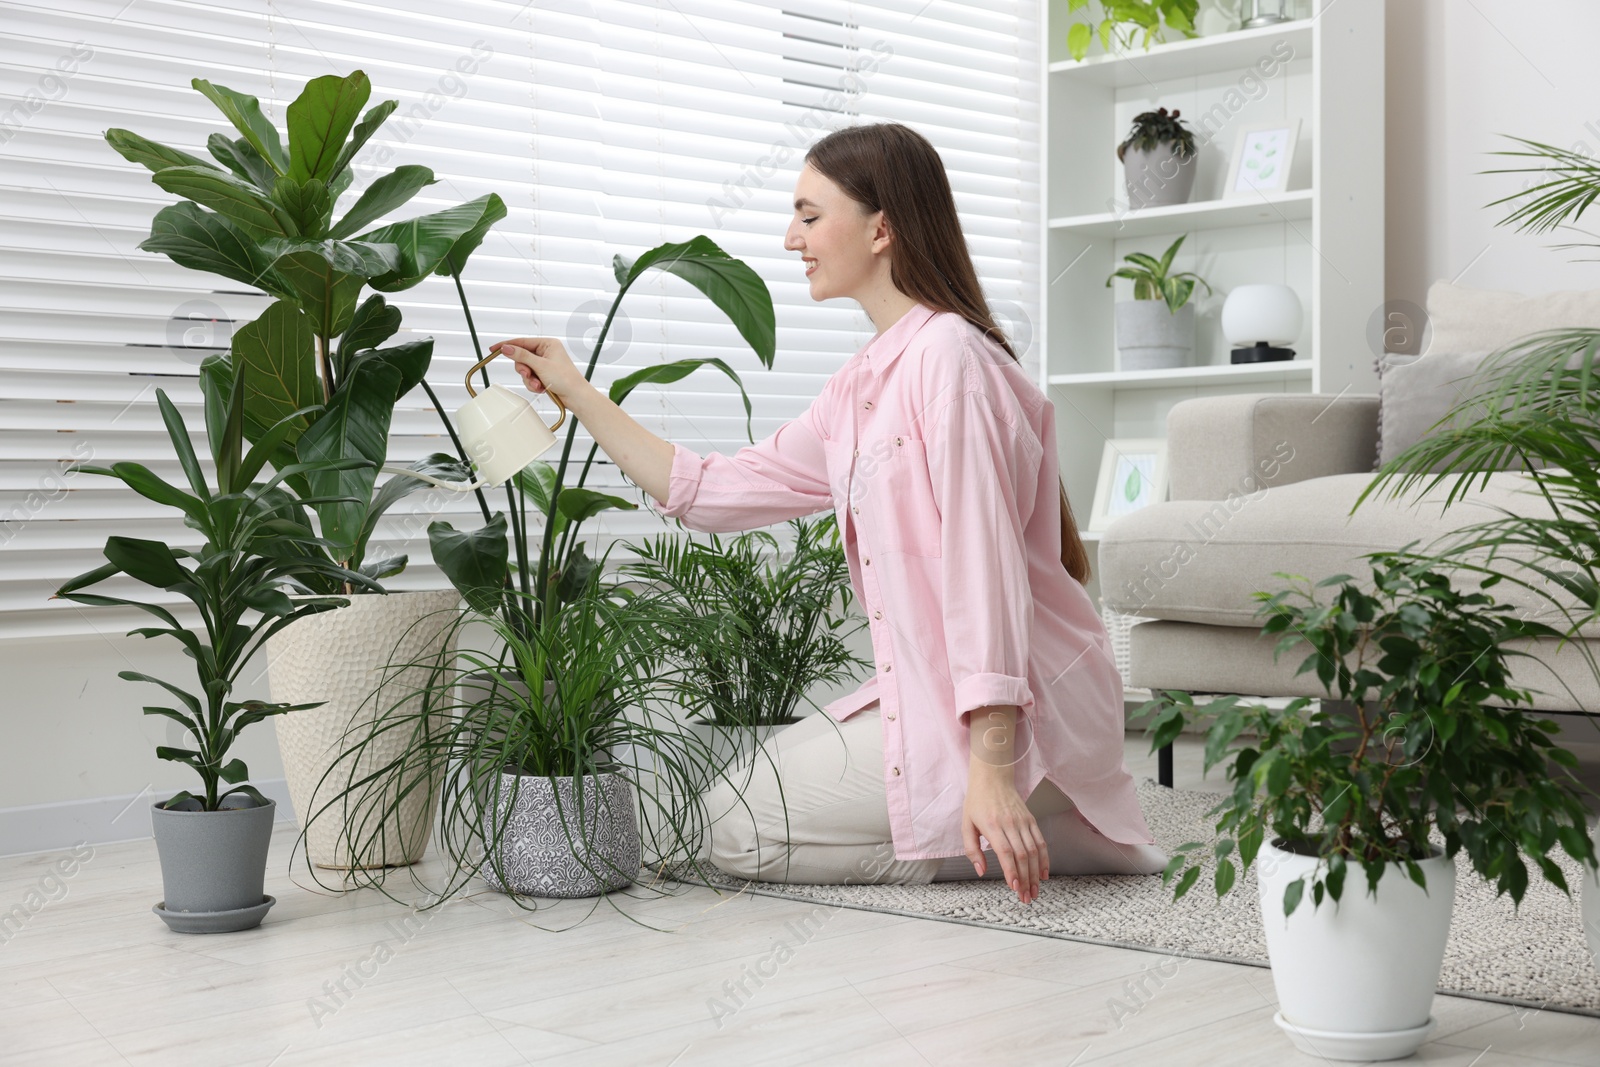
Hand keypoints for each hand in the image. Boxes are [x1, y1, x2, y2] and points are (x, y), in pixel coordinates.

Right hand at [488, 336, 587, 405]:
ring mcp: (544, 364)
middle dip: (524, 370)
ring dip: (529, 379)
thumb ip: (521, 356)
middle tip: (529, 375)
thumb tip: (507, 348)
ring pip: (525, 370)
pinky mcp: (544, 375)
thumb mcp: (540, 365)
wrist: (575, 396)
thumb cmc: (565, 379)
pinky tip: (542, 388)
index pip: (522, 342)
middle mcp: (546, 352)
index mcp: (548, 344)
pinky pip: (530, 378)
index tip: (494, 349)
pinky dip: (533, 384)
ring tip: (538, 385)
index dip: (507, 345)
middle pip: (522, 358)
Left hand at [962, 768, 1048, 903]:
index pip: (1005, 852)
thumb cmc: (977, 802)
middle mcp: (1010, 824)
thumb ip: (972, 850)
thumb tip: (981, 871)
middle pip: (1022, 855)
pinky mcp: (1031, 820)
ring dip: (1035, 874)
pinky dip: (1044, 859)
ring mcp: (1023, 821)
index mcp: (992, 825)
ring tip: (1035, 891)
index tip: (1014, 887)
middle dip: (1025, 879)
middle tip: (1026, 897)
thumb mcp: (966, 825)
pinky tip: (1043, 873)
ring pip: (1033, 851)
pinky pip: (1040, 842)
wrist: (993, 777)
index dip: (1011, 871)